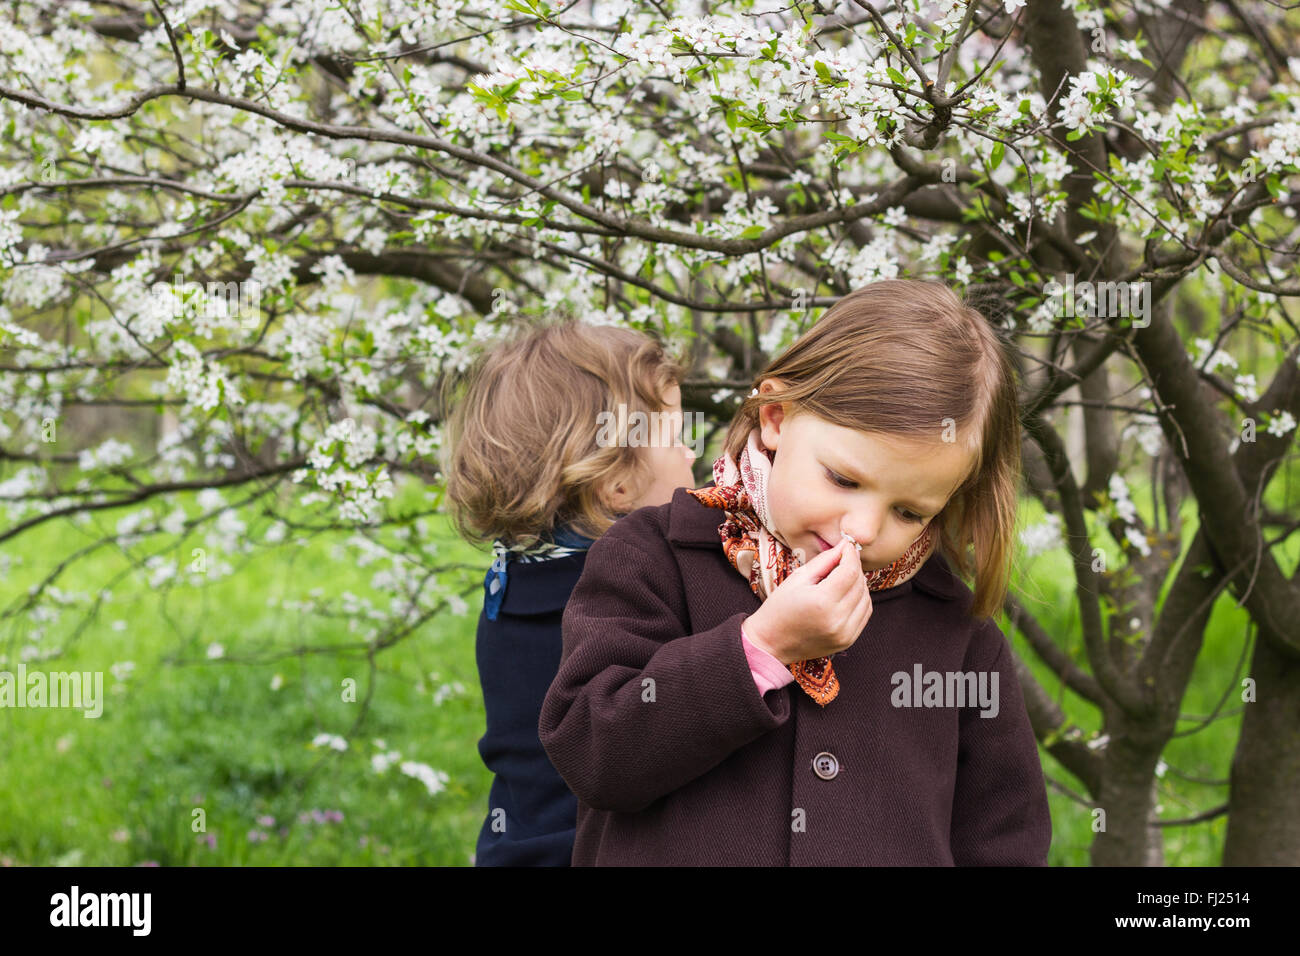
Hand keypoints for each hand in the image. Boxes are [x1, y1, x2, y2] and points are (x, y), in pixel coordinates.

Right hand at [743, 537, 872, 664]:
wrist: (771, 643)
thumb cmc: (779, 608)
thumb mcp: (798, 578)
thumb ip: (824, 560)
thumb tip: (844, 546)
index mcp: (821, 601)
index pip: (849, 571)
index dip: (851, 555)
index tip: (848, 546)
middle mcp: (837, 619)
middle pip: (860, 584)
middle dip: (855, 567)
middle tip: (844, 559)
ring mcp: (844, 633)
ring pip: (866, 598)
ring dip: (859, 584)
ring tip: (843, 577)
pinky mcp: (848, 640)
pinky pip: (864, 614)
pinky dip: (860, 600)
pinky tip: (847, 594)